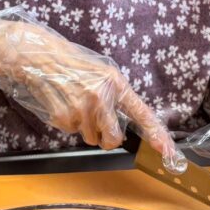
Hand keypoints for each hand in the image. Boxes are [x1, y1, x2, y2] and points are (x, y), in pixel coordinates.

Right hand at [0, 8, 177, 160]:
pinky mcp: (65, 116)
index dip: (156, 134)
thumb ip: (115, 96)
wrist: (40, 57)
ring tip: (74, 103)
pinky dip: (66, 123)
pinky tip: (62, 103)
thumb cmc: (73, 65)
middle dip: (106, 138)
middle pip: (113, 138)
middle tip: (96, 123)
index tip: (168, 152)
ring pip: (90, 137)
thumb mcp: (101, 73)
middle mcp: (103, 97)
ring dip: (84, 127)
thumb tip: (122, 123)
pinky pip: (71, 132)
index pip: (141, 113)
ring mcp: (83, 108)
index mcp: (116, 84)